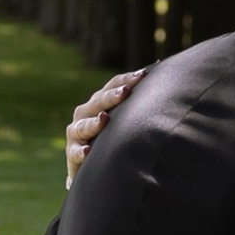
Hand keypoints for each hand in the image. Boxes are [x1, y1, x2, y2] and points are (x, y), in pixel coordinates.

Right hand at [65, 65, 143, 183]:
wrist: (92, 166)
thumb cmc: (113, 136)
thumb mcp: (125, 118)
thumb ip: (139, 100)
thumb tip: (162, 68)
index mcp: (100, 101)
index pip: (113, 85)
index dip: (127, 79)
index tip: (143, 75)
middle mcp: (85, 112)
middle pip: (98, 101)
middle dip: (111, 96)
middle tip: (125, 92)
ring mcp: (76, 132)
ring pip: (83, 125)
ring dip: (93, 123)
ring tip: (104, 119)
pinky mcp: (72, 153)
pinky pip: (75, 152)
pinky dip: (81, 151)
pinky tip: (87, 151)